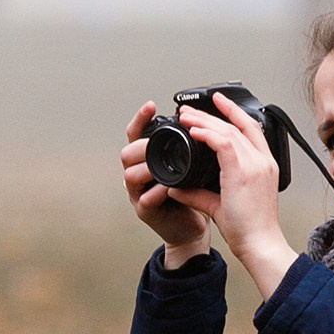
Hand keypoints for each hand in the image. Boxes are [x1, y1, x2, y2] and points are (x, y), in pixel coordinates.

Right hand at [121, 102, 209, 267]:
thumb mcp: (193, 165)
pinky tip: (169, 189)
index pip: (138, 134)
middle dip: (142, 145)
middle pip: (127, 152)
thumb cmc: (193, 196)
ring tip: (163, 166)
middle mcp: (141, 174)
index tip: (151, 105)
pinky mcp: (146, 212)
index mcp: (152, 159)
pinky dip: (157, 193)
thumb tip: (206, 120)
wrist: (193, 228)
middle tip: (158, 143)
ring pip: (130, 175)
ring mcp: (140, 194)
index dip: (141, 119)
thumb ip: (191, 146)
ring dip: (148, 169)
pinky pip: (145, 200)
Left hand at [174, 93, 297, 297]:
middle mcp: (263, 162)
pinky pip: (224, 144)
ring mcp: (256, 166)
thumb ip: (199, 194)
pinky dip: (208, 135)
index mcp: (264, 166)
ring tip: (186, 117)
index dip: (234, 112)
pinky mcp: (244, 173)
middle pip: (238, 125)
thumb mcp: (222, 205)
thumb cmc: (250, 229)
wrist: (259, 244)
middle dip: (213, 113)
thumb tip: (177, 188)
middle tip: (191, 109)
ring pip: (229, 131)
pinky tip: (194, 132)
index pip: (251, 129)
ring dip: (205, 121)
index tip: (218, 102)